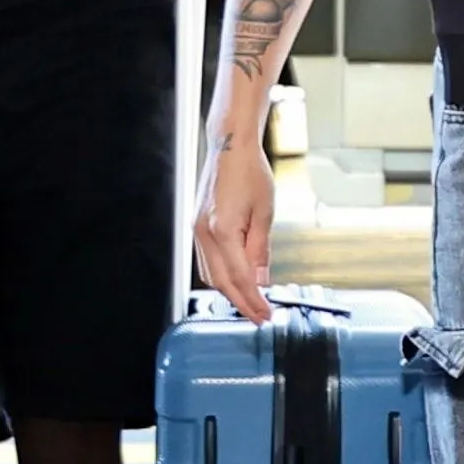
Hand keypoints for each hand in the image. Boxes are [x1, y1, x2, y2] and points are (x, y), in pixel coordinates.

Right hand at [198, 137, 277, 321]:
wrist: (230, 147)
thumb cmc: (250, 172)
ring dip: (230, 292)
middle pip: (221, 282)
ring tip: (251, 303)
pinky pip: (206, 262)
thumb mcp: (265, 213)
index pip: (240, 278)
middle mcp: (204, 234)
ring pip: (210, 275)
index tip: (267, 314)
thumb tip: (261, 280)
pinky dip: (221, 276)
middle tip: (260, 317)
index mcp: (223, 230)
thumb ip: (260, 250)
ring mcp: (197, 231)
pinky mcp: (197, 227)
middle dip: (242, 303)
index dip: (254, 300)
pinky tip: (236, 281)